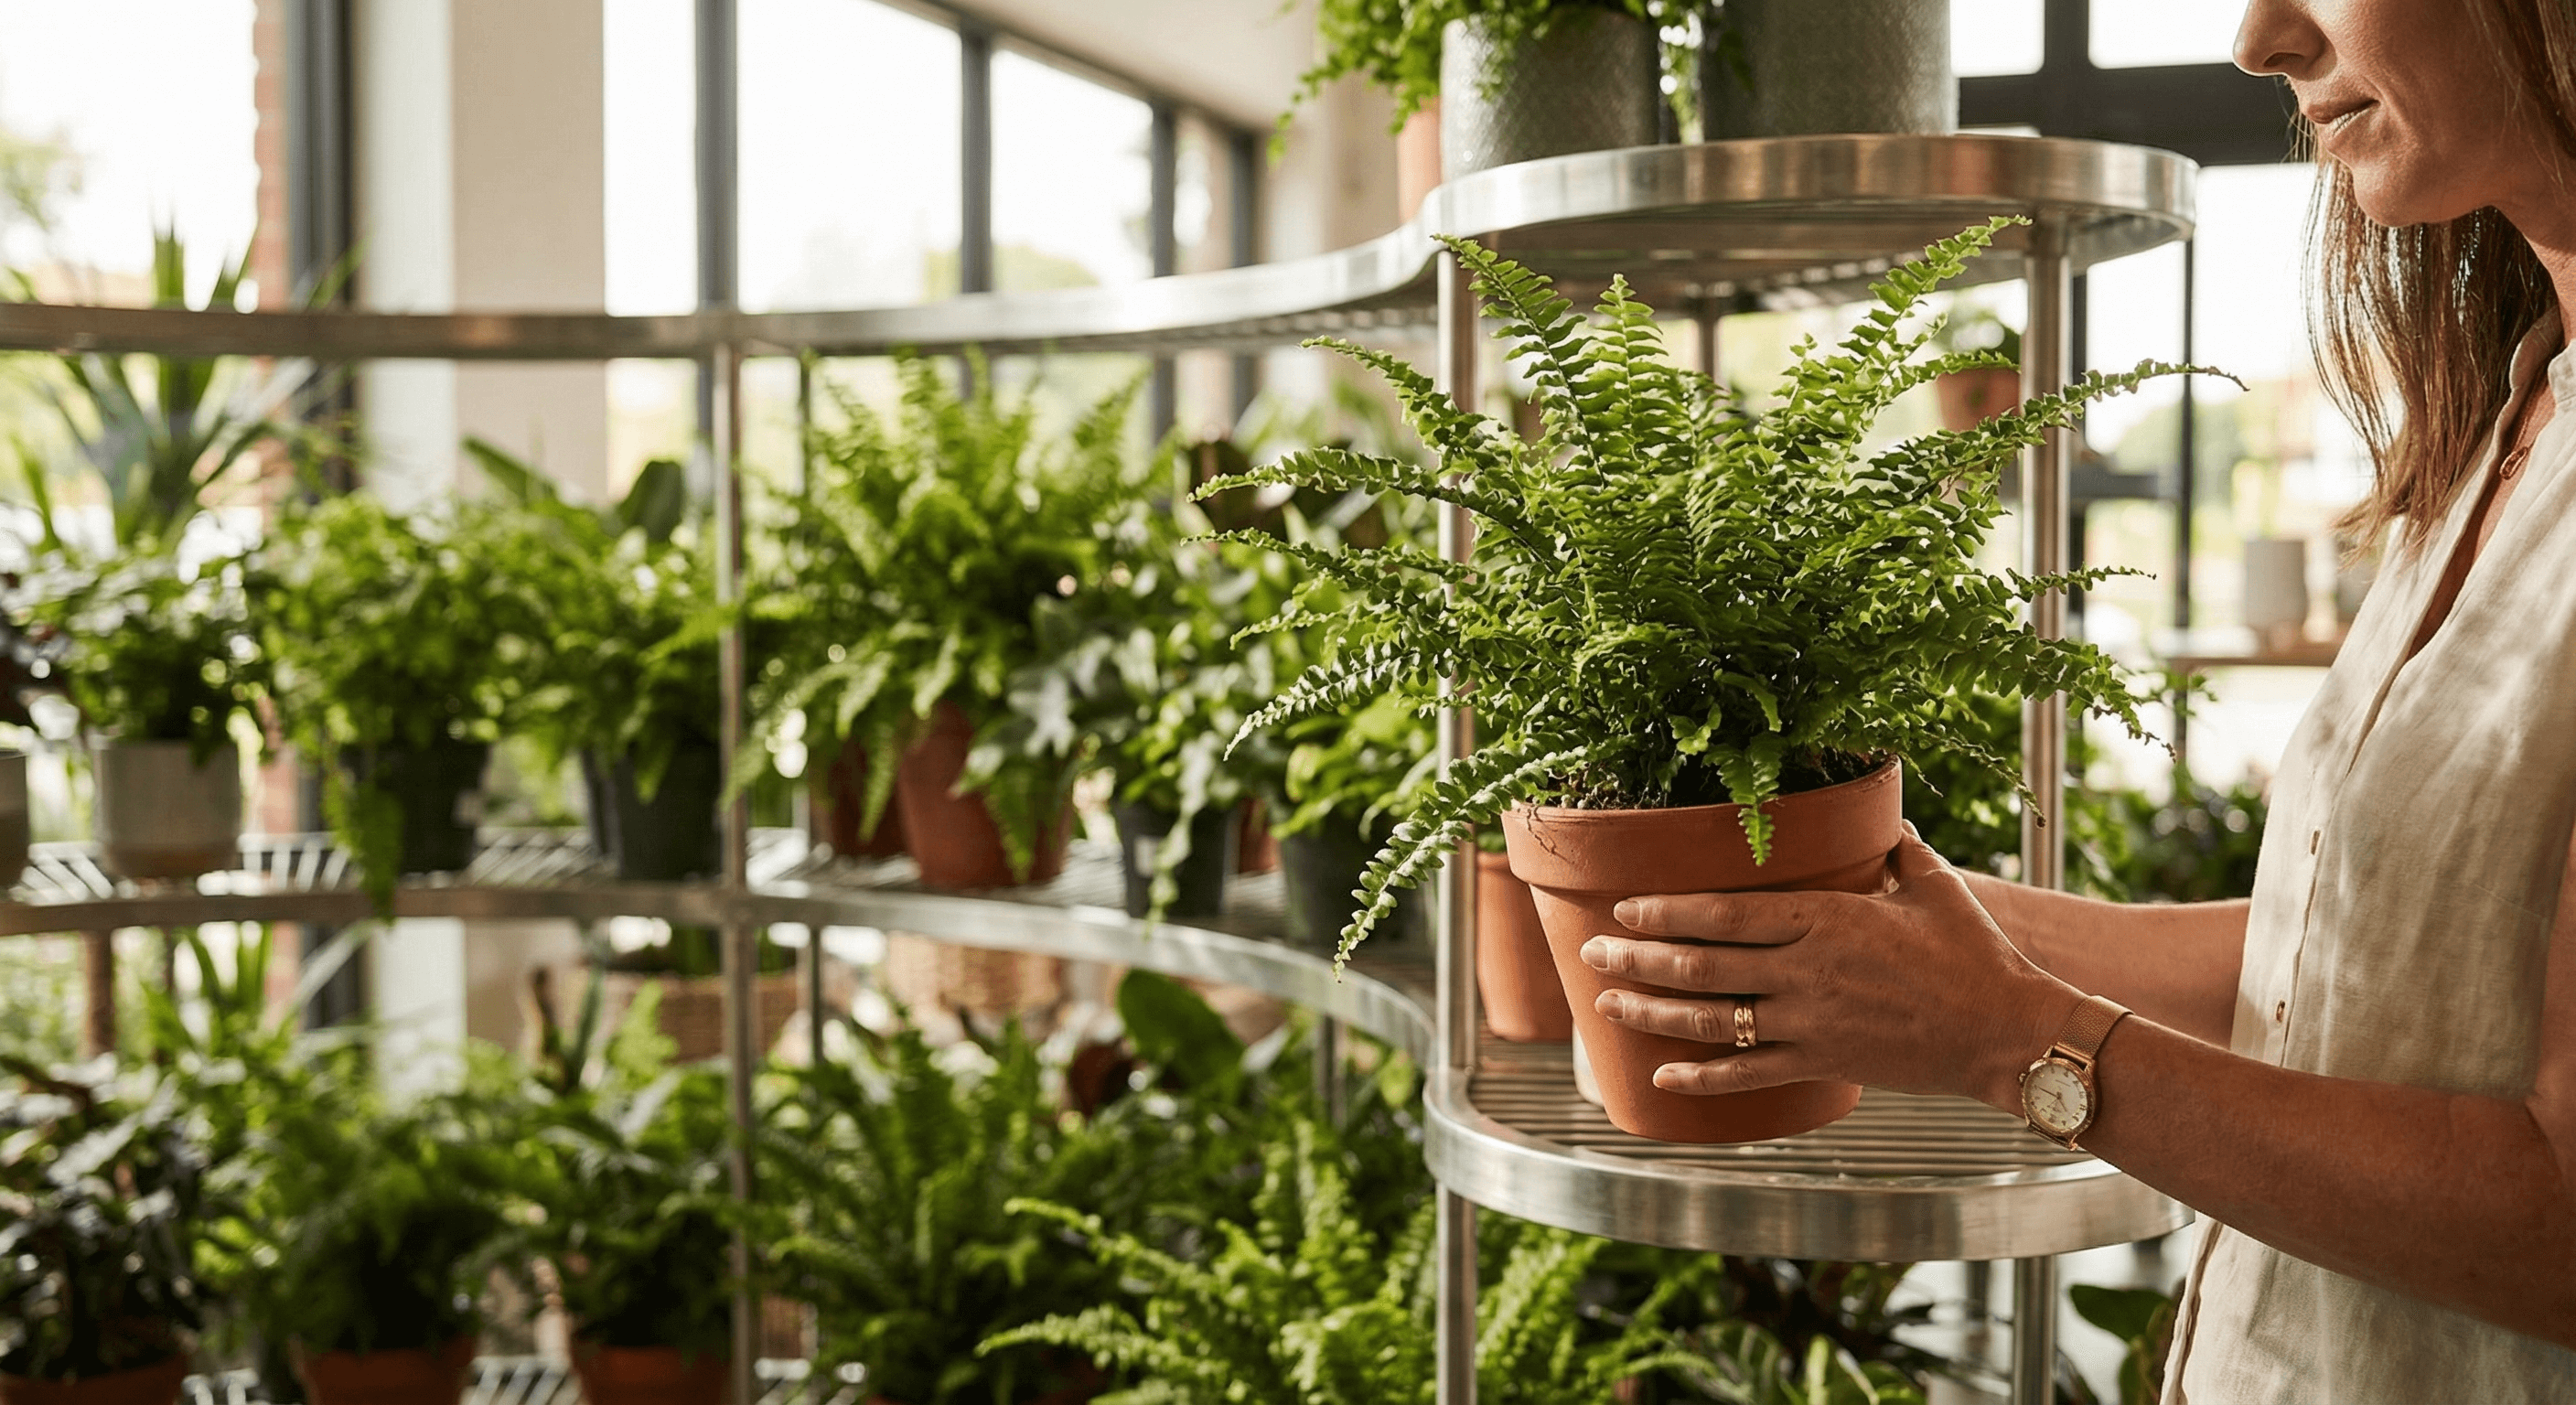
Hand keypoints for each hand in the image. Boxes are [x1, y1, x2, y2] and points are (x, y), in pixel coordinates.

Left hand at [1578, 824, 2083, 1110]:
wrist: (2006, 1030)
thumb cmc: (1974, 953)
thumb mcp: (1934, 885)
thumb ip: (1896, 848)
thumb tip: (1882, 812)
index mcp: (1825, 919)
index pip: (1725, 914)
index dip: (1667, 913)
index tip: (1624, 910)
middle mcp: (1806, 971)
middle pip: (1701, 966)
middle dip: (1637, 959)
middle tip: (1589, 954)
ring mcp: (1810, 1023)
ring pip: (1711, 1019)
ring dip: (1651, 1012)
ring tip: (1606, 1003)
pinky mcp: (1822, 1065)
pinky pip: (1748, 1074)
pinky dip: (1701, 1079)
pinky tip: (1662, 1078)